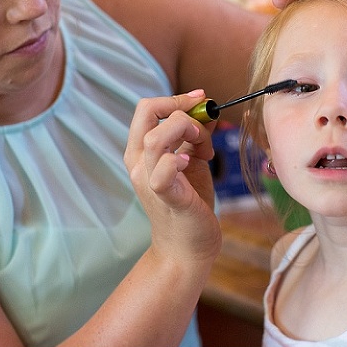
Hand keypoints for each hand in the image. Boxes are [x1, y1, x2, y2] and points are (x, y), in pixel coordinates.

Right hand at [124, 90, 220, 263]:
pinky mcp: (165, 197)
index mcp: (142, 151)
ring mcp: (148, 180)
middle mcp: (139, 162)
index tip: (201, 99)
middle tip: (202, 125)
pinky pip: (162, 172)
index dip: (175, 98)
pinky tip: (192, 163)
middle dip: (179, 107)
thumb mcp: (192, 161)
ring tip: (204, 150)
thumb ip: (195, 136)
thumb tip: (207, 109)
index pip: (146, 108)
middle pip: (146, 113)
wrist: (188, 247)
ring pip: (155, 138)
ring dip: (187, 132)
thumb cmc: (190, 202)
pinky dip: (177, 160)